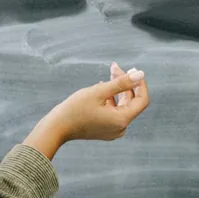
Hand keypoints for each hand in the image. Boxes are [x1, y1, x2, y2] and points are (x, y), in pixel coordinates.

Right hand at [24, 65, 149, 158]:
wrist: (56, 128)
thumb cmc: (75, 109)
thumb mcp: (99, 91)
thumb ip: (121, 82)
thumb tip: (140, 74)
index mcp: (122, 120)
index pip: (142, 99)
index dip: (140, 84)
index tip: (133, 70)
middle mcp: (120, 128)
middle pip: (130, 101)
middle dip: (124, 83)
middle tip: (114, 67)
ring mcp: (112, 130)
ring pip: (121, 105)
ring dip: (117, 89)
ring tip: (109, 73)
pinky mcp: (104, 130)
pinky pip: (114, 112)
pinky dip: (111, 99)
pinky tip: (103, 88)